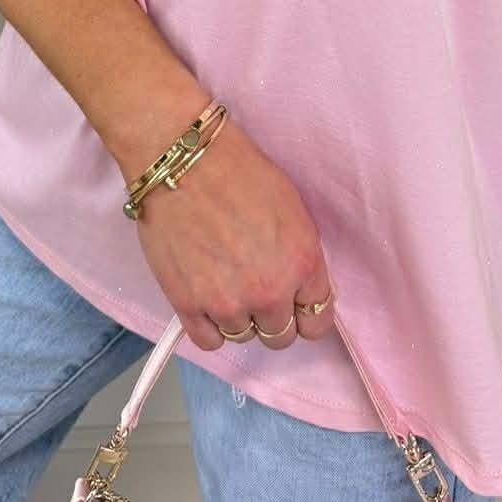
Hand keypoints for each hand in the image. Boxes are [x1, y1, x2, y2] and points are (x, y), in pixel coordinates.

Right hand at [132, 117, 337, 353]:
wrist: (183, 160)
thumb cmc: (238, 170)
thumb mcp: (292, 208)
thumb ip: (300, 257)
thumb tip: (300, 286)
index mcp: (303, 263)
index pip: (318, 321)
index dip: (306, 313)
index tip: (295, 305)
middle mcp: (270, 291)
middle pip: (281, 336)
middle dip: (273, 316)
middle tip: (256, 287)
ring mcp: (227, 303)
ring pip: (243, 337)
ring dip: (238, 316)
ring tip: (225, 281)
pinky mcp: (188, 305)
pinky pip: (208, 341)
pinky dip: (209, 326)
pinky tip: (207, 299)